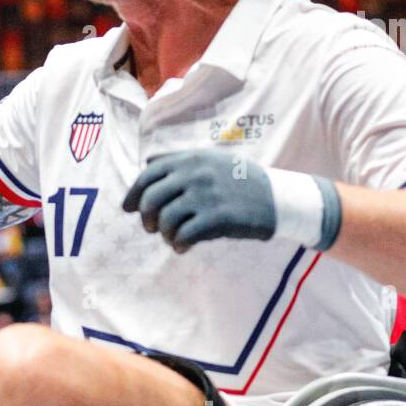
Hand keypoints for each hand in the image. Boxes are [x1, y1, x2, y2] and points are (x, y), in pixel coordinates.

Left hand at [121, 150, 275, 253]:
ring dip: (164, 234)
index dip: (133, 194)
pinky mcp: (218, 218)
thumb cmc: (240, 181)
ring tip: (172, 238)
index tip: (127, 208)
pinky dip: (178, 244)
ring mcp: (206, 195)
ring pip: (165, 219)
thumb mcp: (211, 159)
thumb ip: (179, 159)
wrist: (278, 199)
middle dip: (146, 217)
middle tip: (151, 228)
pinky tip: (183, 247)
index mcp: (191, 158)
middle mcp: (195, 174)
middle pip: (151, 199)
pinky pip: (184, 235)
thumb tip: (147, 162)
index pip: (148, 175)